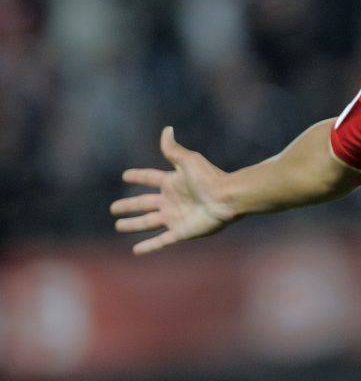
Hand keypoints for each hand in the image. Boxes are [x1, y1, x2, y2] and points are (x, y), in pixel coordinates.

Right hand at [110, 127, 237, 254]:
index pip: (150, 178)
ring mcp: (175, 217)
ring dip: (133, 225)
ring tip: (118, 226)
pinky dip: (148, 246)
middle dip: (129, 206)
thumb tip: (167, 129)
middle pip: (144, 203)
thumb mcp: (189, 161)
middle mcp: (171, 200)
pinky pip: (160, 241)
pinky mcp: (180, 232)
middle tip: (113, 208)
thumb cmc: (209, 179)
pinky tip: (136, 251)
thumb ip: (173, 149)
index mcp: (172, 182)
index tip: (126, 176)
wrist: (227, 199)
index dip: (138, 177)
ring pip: (147, 222)